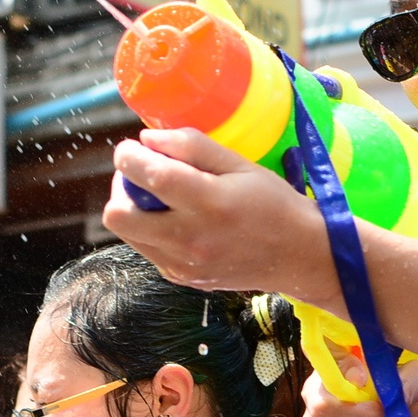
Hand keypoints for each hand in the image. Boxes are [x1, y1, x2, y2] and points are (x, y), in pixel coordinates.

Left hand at [102, 128, 328, 295]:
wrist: (298, 257)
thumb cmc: (273, 204)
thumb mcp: (240, 164)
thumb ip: (192, 146)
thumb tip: (147, 138)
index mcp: (210, 203)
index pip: (151, 177)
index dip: (129, 158)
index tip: (129, 148)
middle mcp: (190, 239)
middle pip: (118, 216)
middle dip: (121, 188)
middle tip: (141, 175)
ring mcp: (182, 264)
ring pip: (126, 234)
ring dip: (132, 209)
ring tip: (157, 197)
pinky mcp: (180, 278)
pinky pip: (145, 249)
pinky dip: (149, 230)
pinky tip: (174, 220)